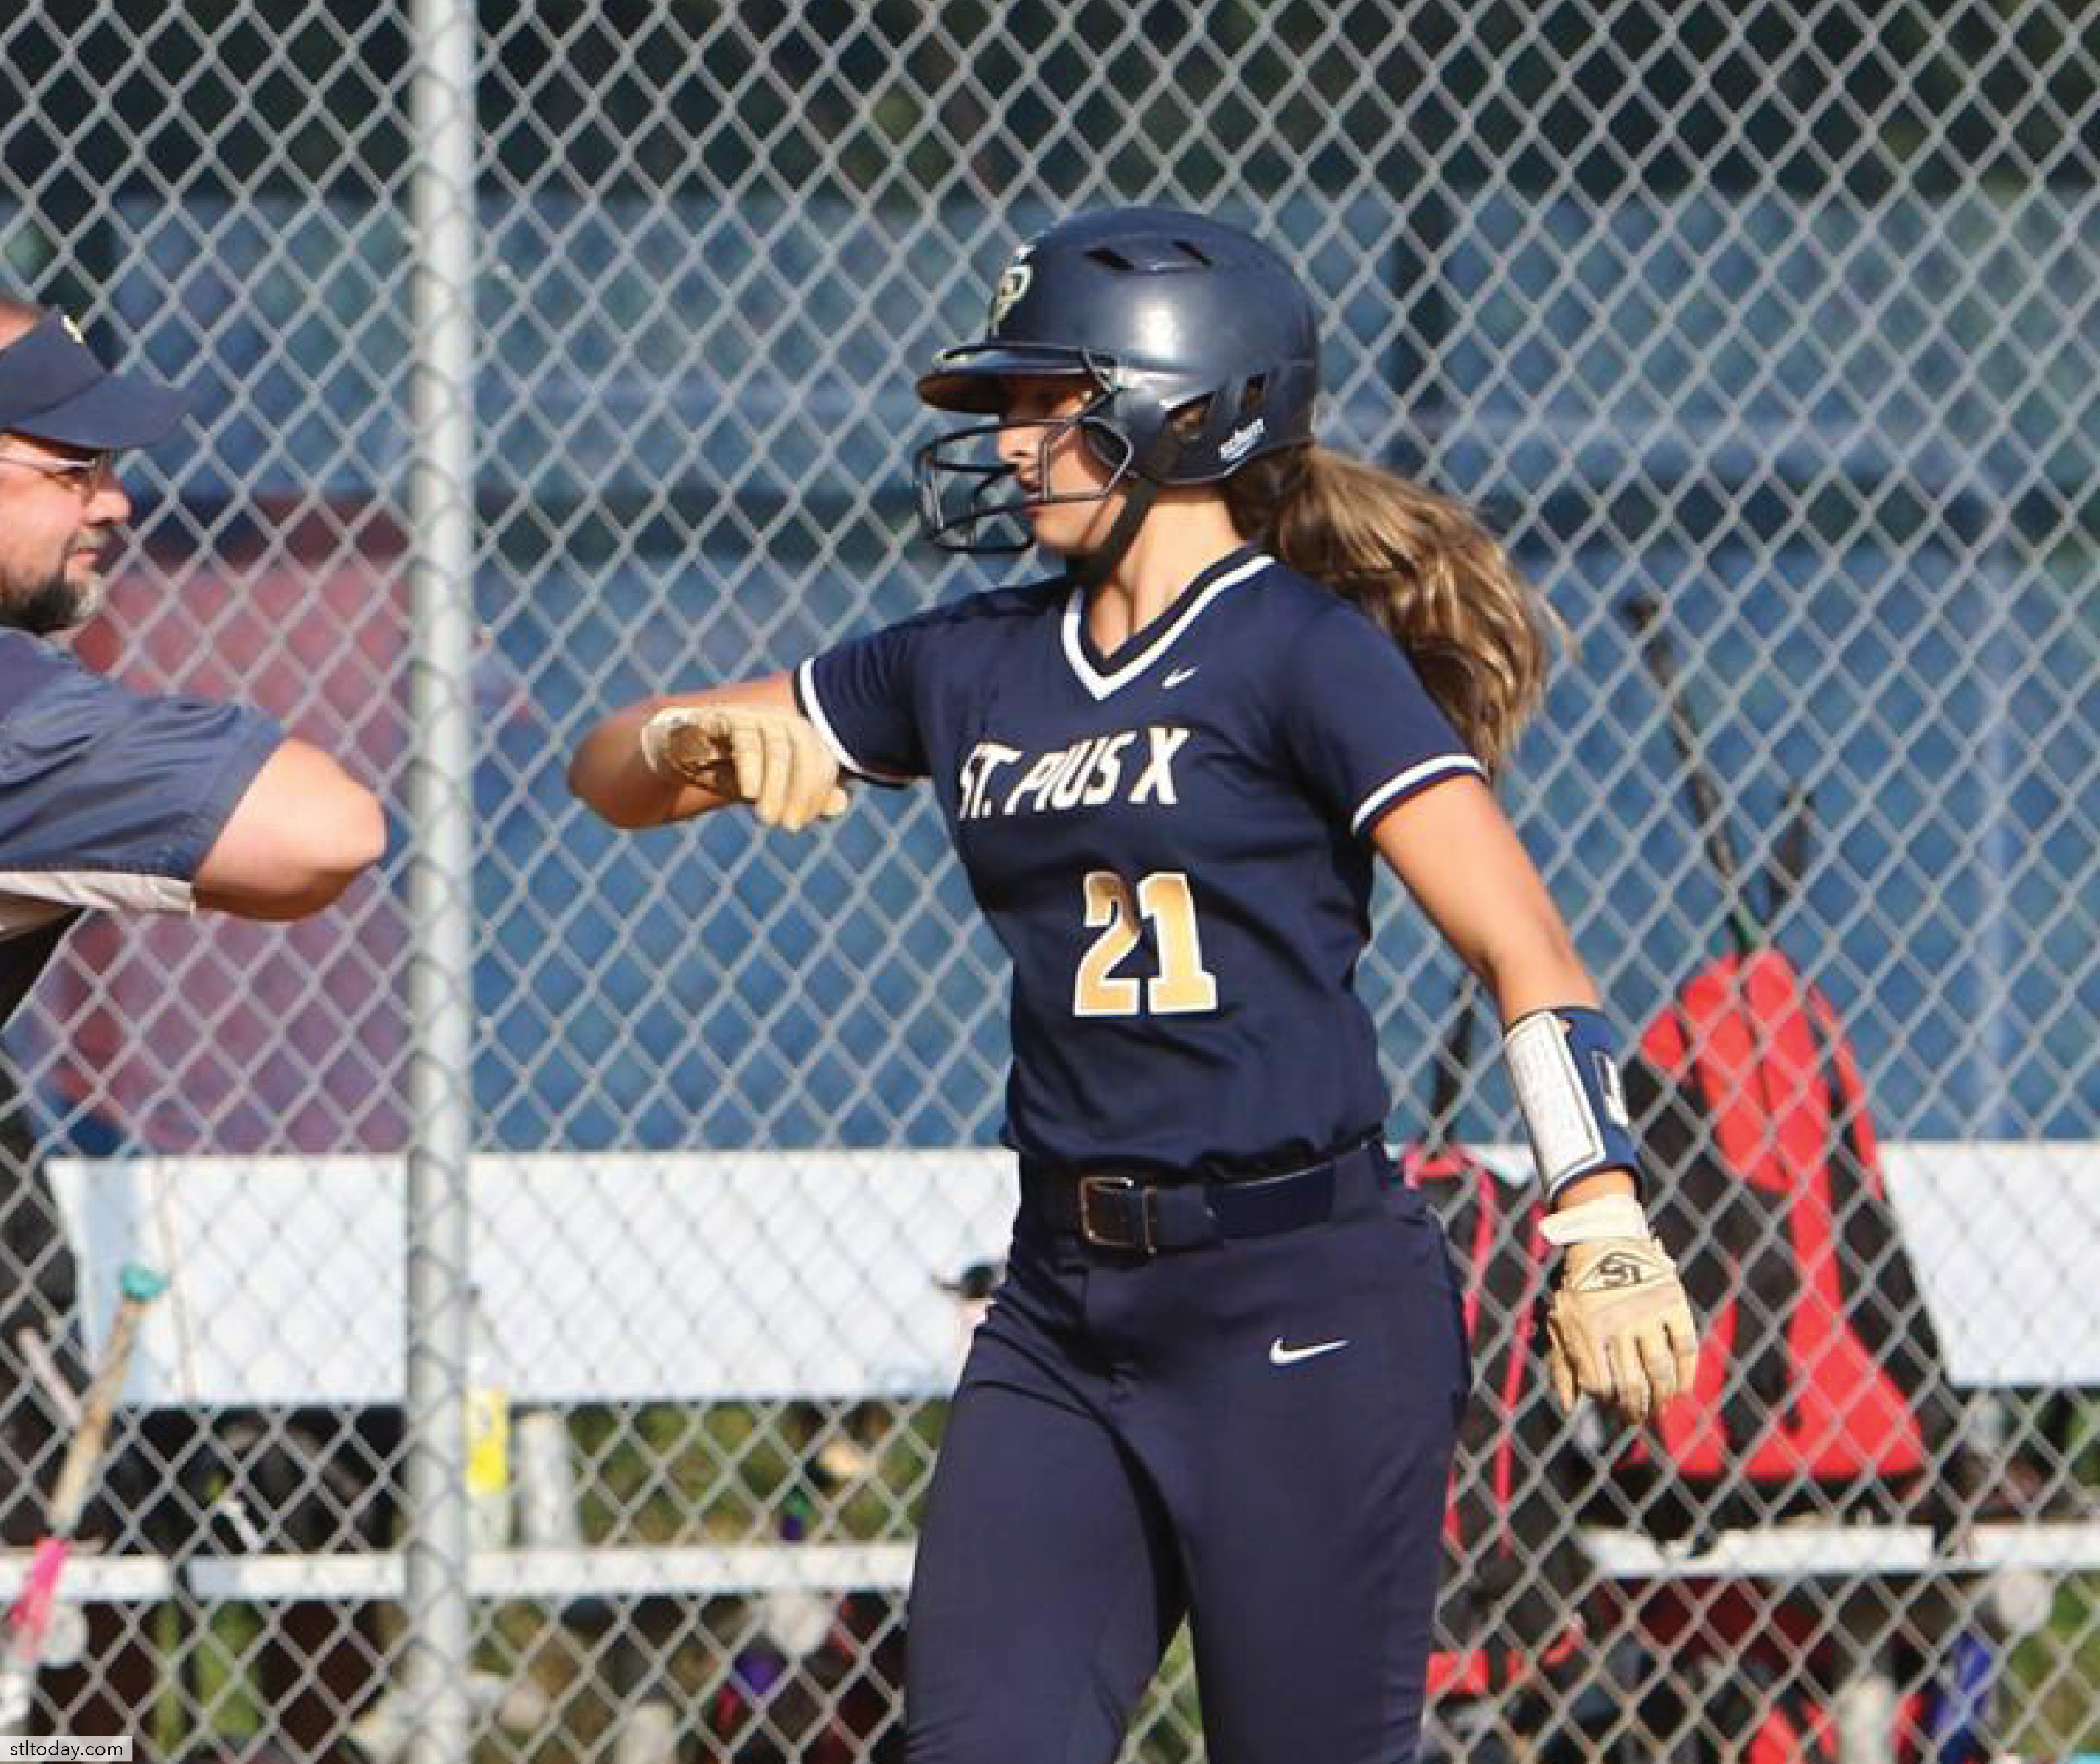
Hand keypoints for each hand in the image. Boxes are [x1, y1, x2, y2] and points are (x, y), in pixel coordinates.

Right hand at [640, 704, 848, 830]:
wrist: (677, 758)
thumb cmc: (730, 773)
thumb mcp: (769, 791)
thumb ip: (805, 798)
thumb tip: (842, 804)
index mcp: (797, 733)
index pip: (821, 759)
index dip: (815, 793)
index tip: (798, 824)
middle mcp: (778, 718)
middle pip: (804, 748)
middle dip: (801, 790)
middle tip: (788, 827)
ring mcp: (752, 714)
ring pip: (778, 744)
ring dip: (775, 785)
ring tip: (766, 818)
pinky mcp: (723, 717)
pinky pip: (745, 736)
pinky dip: (751, 766)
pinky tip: (750, 793)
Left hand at [1540, 1196, 1698, 1424]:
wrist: (1605, 1240)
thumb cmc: (1579, 1290)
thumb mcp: (1561, 1323)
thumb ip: (1562, 1367)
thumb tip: (1570, 1409)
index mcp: (1587, 1329)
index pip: (1600, 1385)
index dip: (1606, 1402)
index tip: (1610, 1407)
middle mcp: (1617, 1323)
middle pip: (1632, 1384)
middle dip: (1636, 1410)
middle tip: (1637, 1419)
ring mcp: (1647, 1313)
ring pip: (1660, 1371)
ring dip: (1662, 1397)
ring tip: (1659, 1408)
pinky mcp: (1672, 1303)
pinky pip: (1685, 1346)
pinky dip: (1686, 1373)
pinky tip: (1682, 1389)